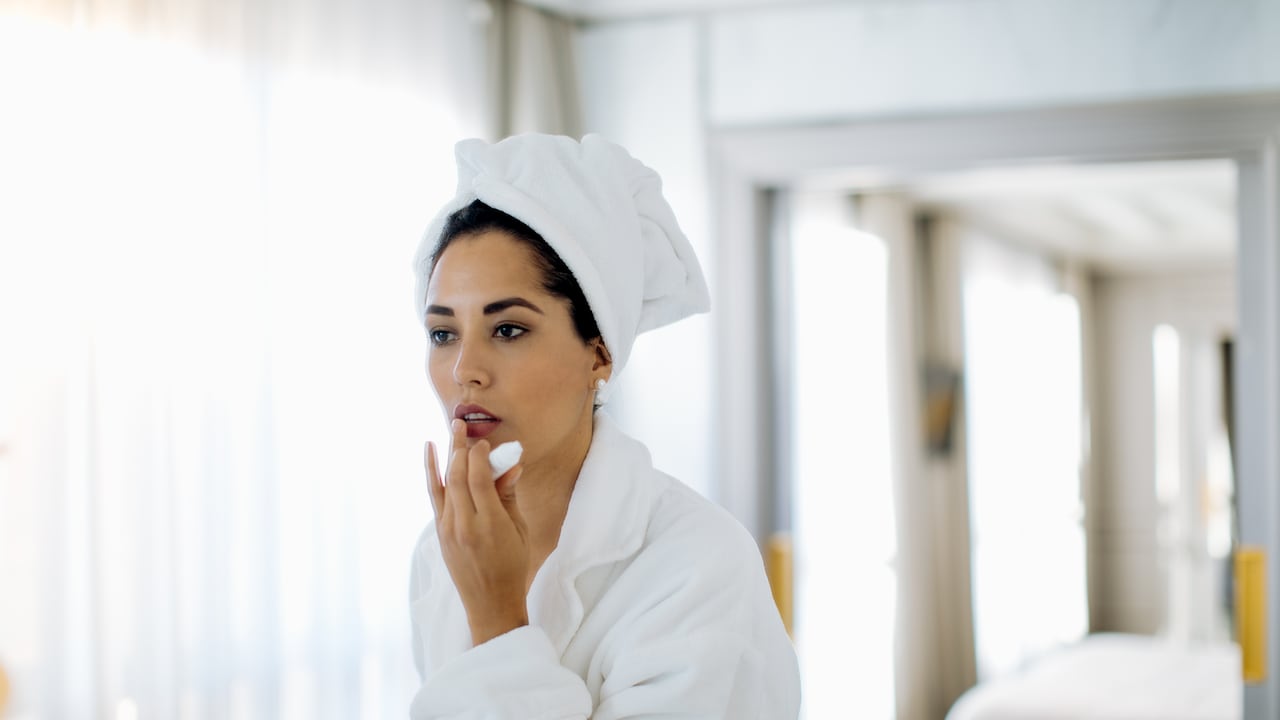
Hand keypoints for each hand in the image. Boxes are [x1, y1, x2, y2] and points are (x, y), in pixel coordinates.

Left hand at [426, 420, 529, 645]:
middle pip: (459, 477)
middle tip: (461, 424)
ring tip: (450, 431)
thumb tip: (510, 465)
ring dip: (448, 456)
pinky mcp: (441, 532)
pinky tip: (430, 453)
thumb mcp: (519, 531)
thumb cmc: (513, 566)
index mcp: (490, 525)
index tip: (485, 442)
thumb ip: (510, 496)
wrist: (490, 603)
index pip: (480, 480)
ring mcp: (449, 530)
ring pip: (445, 484)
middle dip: (460, 448)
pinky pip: (436, 496)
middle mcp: (465, 526)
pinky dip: (432, 473)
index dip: (481, 456)